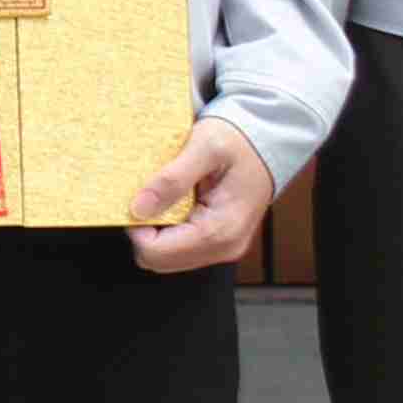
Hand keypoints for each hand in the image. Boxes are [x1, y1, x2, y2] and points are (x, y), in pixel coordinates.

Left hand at [127, 117, 278, 274]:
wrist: (266, 144)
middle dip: (142, 230)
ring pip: (165, 257)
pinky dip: (165, 228)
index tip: (137, 198)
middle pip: (158, 260)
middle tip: (147, 196)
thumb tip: (138, 209)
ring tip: (161, 196)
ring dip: (153, 229)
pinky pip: (177, 247)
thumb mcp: (205, 147)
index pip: (157, 252)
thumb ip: (172, 179)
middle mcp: (224, 247)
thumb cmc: (238, 142)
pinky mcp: (216, 242)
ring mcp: (221, 247)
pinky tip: (171, 202)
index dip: (136, 227)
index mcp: (221, 230)